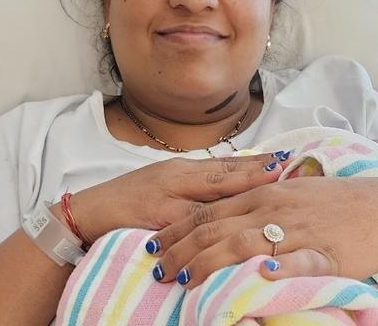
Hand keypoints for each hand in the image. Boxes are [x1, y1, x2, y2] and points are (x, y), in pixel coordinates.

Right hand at [68, 152, 284, 243]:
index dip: (254, 162)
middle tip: (289, 164)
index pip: (224, 164)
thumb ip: (193, 186)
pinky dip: (218, 219)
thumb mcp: (163, 187)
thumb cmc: (127, 200)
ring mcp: (168, 194)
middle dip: (258, 169)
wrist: (88, 211)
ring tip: (272, 182)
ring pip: (213, 190)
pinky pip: (193, 220)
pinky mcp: (158, 215)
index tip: (283, 157)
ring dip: (245, 185)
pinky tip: (235, 220)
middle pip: (225, 171)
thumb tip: (227, 186)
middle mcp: (178, 176)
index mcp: (181, 169)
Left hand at [147, 177, 377, 287]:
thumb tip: (227, 216)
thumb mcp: (290, 194)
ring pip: (243, 243)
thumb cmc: (334, 201)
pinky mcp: (322, 251)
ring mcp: (295, 229)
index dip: (180, 229)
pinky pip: (295, 260)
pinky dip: (275, 267)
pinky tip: (257, 276)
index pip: (209, 211)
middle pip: (216, 228)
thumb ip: (257, 203)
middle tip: (158, 268)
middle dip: (183, 249)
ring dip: (210, 261)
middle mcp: (272, 208)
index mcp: (261, 195)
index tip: (156, 244)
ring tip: (185, 279)